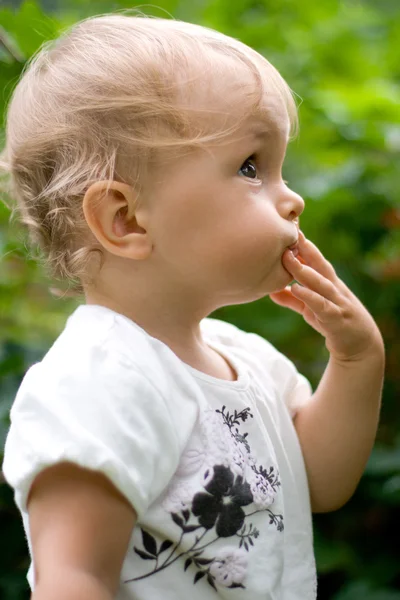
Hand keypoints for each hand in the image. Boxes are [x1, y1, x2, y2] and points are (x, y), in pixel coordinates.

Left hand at [270, 231, 383, 361]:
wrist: (360, 344)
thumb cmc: (333, 321)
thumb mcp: (311, 309)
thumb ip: (293, 299)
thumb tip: (271, 291)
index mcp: (328, 283)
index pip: (315, 260)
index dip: (303, 245)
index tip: (291, 228)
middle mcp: (334, 289)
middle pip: (319, 266)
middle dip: (305, 249)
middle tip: (290, 234)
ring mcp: (337, 302)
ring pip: (321, 283)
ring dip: (305, 270)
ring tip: (289, 258)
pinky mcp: (336, 319)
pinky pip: (322, 306)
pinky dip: (309, 297)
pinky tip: (297, 289)